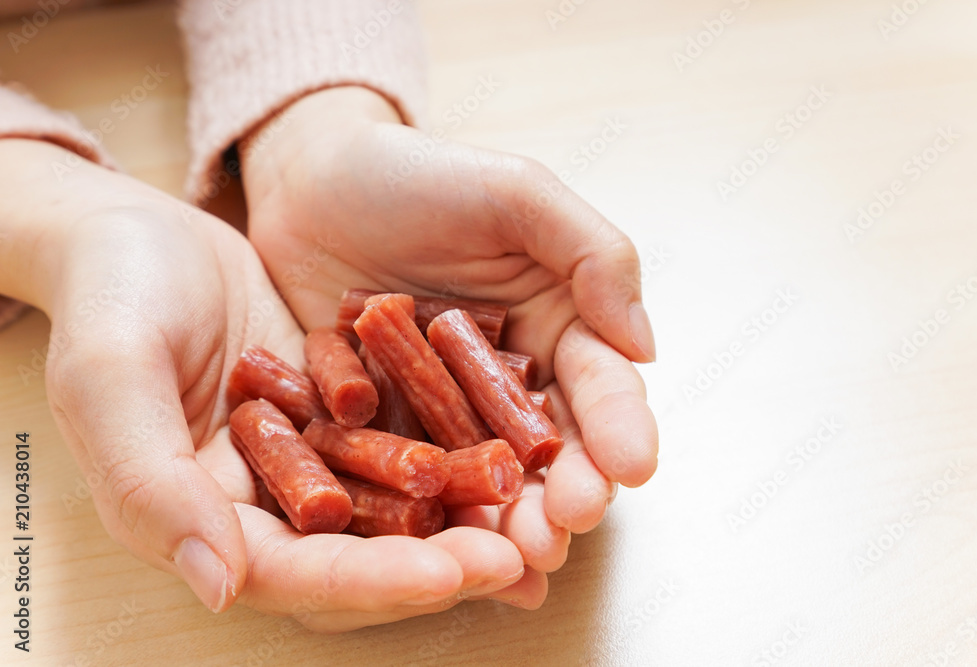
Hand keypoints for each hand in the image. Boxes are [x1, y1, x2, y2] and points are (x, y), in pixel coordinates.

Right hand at [0, 139, 522, 629]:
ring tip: (538, 518)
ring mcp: (313, 462)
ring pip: (398, 511)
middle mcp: (266, 505)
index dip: (374, 581)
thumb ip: (151, 484)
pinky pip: (411, 446)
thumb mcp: (112, 378)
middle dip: (443, 561)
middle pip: (361, 558)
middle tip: (521, 552)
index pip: (295, 575)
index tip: (450, 573)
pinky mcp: (347, 418)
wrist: (140, 235)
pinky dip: (461, 457)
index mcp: (202, 519)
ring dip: (467, 519)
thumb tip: (220, 585)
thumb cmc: (110, 296)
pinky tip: (518, 455)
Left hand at [239, 87, 659, 602]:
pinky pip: (411, 481)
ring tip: (517, 556)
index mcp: (557, 324)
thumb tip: (645, 346)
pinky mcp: (386, 433)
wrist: (309, 183)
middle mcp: (510, 381)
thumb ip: (591, 253)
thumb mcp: (516, 193)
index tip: (632, 466)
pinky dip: (429, 519)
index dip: (620, 427)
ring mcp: (447, 415)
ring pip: (489, 479)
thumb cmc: (417, 176)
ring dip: (508, 523)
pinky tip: (441, 551)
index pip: (600, 385)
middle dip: (569, 492)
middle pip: (553, 449)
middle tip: (567, 526)